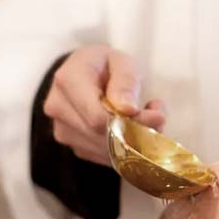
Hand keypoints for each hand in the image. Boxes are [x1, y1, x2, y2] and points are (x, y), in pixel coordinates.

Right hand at [43, 44, 166, 165]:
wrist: (84, 75)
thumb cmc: (106, 65)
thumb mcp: (121, 61)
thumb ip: (126, 81)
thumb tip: (128, 109)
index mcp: (68, 80)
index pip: (97, 117)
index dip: (130, 121)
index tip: (156, 114)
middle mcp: (58, 107)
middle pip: (102, 136)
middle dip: (138, 131)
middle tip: (159, 117)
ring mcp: (63, 130)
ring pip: (106, 151)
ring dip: (135, 141)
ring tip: (148, 119)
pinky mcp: (75, 146)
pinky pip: (105, 157)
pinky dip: (126, 148)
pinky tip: (132, 130)